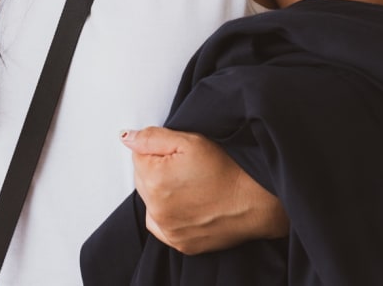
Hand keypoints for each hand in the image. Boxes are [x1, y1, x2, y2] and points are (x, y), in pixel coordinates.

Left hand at [121, 126, 287, 254]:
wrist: (255, 200)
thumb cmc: (226, 169)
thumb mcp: (190, 142)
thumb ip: (152, 138)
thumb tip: (127, 138)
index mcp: (154, 180)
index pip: (138, 156)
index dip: (158, 150)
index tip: (178, 155)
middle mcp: (156, 209)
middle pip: (142, 179)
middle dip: (157, 170)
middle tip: (187, 169)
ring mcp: (168, 229)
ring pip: (150, 202)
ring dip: (160, 193)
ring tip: (188, 186)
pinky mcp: (180, 243)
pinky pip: (161, 225)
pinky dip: (167, 215)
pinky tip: (185, 205)